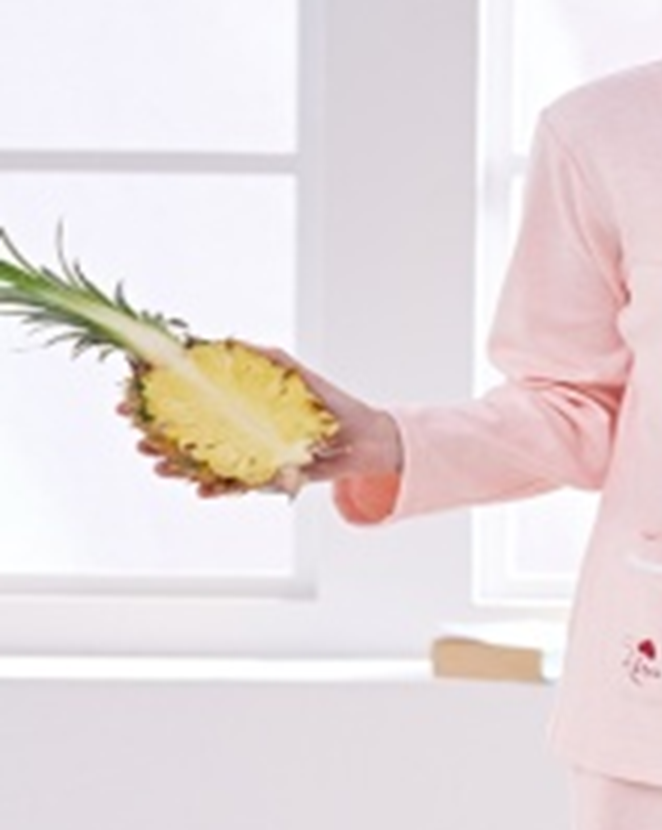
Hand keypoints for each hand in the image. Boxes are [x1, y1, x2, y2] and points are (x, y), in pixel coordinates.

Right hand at [117, 346, 401, 495]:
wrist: (365, 436)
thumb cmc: (328, 402)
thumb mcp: (294, 372)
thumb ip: (264, 357)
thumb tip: (231, 340)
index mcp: (238, 409)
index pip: (189, 406)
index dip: (157, 405)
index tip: (127, 400)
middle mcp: (240, 435)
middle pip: (189, 439)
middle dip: (157, 440)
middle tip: (135, 437)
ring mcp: (252, 458)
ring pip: (207, 466)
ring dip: (180, 468)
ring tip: (158, 466)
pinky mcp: (272, 478)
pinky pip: (241, 487)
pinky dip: (221, 489)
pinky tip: (201, 489)